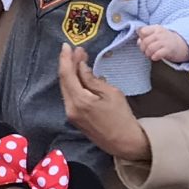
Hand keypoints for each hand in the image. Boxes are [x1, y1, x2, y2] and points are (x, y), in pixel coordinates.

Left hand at [57, 43, 148, 163]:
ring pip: (66, 88)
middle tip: (77, 51)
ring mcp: (71, 115)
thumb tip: (80, 66)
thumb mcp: (111, 93)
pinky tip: (80, 77)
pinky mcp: (74, 118)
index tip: (66, 45)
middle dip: (68, 64)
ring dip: (71, 73)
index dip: (65, 58)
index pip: (66, 75)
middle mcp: (70, 108)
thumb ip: (92, 79)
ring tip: (79, 60)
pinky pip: (70, 96)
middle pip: (64, 81)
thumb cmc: (122, 117)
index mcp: (79, 101)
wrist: (125, 142)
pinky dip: (73, 84)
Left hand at [137, 24, 188, 64]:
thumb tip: (138, 41)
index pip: (142, 31)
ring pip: (149, 48)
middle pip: (145, 41)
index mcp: (156, 28)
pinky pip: (157, 54)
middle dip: (142, 48)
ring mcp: (165, 41)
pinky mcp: (169, 50)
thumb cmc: (165, 40)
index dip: (140, 38)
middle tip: (145, 51)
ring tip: (150, 55)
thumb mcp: (156, 35)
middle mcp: (160, 33)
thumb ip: (146, 36)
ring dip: (147, 54)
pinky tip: (155, 57)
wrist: (183, 44)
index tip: (143, 42)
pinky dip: (154, 57)